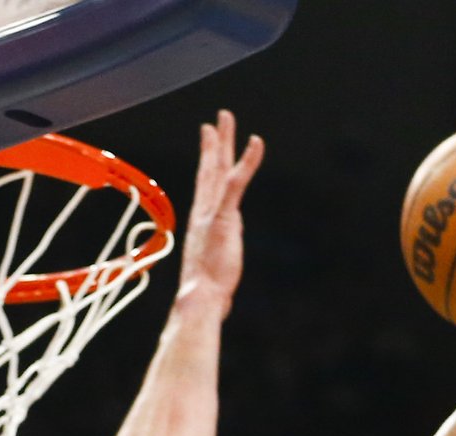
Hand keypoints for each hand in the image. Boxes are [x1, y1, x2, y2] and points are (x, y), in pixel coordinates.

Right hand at [178, 110, 265, 307]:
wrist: (200, 297)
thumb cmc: (206, 291)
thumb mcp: (211, 272)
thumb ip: (216, 266)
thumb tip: (216, 283)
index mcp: (201, 221)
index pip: (204, 184)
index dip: (207, 160)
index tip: (208, 139)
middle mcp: (203, 212)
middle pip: (209, 169)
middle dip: (214, 142)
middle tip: (218, 119)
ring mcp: (213, 212)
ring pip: (218, 168)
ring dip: (225, 141)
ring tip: (227, 118)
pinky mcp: (224, 216)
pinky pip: (237, 182)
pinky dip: (247, 161)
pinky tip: (255, 142)